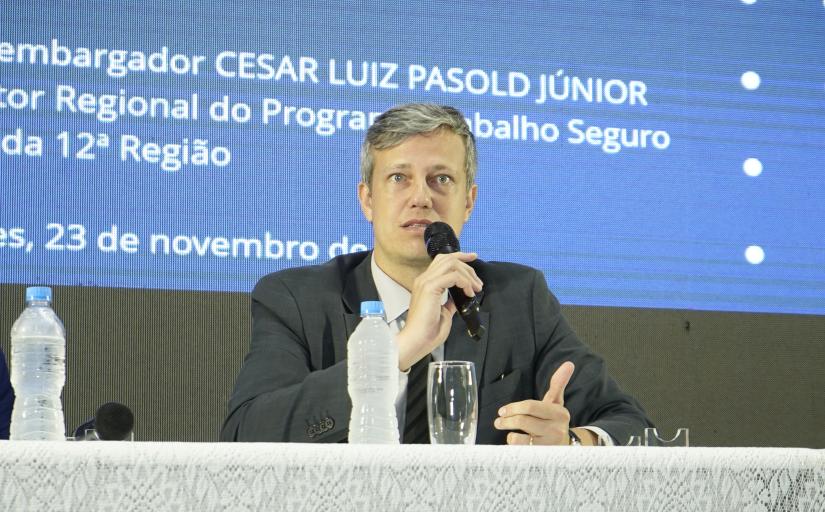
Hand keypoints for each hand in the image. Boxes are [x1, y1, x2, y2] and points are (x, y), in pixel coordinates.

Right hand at [396, 252, 482, 370]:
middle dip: (467, 265)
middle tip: (479, 282)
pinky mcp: (430, 288)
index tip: (473, 258)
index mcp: (425, 283)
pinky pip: (453, 276)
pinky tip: (469, 294)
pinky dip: (464, 282)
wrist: (417, 340)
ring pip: (451, 264)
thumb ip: (450, 302)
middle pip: (448, 259)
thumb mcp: (444, 313)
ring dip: (468, 274)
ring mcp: (426, 282)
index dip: (459, 257)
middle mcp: (424, 278)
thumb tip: (459, 298)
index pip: (442, 261)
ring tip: (476, 288)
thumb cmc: (428, 332)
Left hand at [494, 361, 574, 444]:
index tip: (502, 410)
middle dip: (507, 419)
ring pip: (520, 438)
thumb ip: (558, 383)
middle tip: (498, 420)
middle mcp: (556, 429)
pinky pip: (520, 450)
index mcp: (559, 413)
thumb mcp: (556, 402)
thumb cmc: (554, 420)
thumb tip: (569, 364)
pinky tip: (513, 441)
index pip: (531, 406)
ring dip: (508, 432)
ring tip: (503, 427)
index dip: (513, 407)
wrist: (566, 446)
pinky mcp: (541, 456)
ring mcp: (549, 445)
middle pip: (523, 421)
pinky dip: (513, 444)